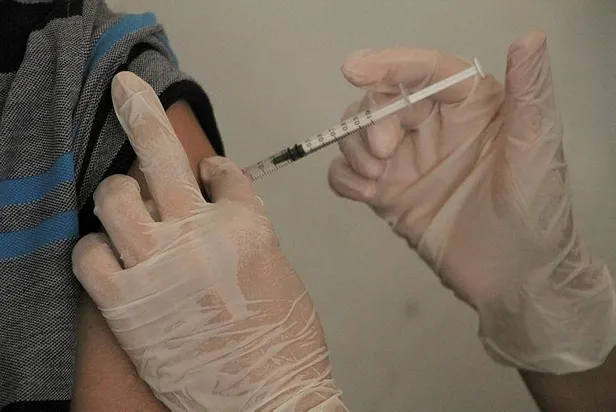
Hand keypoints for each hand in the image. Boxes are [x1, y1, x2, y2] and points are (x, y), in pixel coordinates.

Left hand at [72, 72, 346, 410]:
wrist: (272, 401)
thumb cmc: (285, 345)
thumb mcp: (280, 271)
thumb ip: (246, 232)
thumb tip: (216, 209)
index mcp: (250, 226)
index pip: (223, 170)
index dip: (213, 168)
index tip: (205, 171)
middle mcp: (202, 236)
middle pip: (162, 155)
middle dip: (142, 111)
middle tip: (129, 89)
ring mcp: (160, 267)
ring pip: (116, 197)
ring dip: (120, 196)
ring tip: (128, 205)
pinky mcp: (127, 304)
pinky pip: (88, 254)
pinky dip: (95, 249)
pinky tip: (110, 255)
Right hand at [328, 30, 615, 373]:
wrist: (514, 279)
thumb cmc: (537, 214)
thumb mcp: (536, 150)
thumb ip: (529, 92)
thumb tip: (530, 38)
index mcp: (470, 108)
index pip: (424, 72)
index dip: (389, 65)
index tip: (356, 70)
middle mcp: (434, 128)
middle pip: (383, 101)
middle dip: (371, 120)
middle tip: (382, 154)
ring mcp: (408, 162)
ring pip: (359, 133)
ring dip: (354, 148)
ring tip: (375, 179)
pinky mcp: (390, 194)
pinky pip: (349, 174)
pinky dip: (345, 178)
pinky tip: (366, 195)